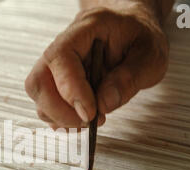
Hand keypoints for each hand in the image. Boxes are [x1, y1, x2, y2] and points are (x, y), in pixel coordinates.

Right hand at [25, 4, 168, 128]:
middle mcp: (63, 46)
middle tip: (88, 121)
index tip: (90, 113)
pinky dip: (61, 119)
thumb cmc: (140, 38)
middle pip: (38, 81)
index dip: (70, 89)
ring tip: (90, 119)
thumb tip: (104, 104)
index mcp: (85, 28)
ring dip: (60, 116)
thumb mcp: (150, 55)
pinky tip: (82, 119)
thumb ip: (130, 78)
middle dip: (59, 110)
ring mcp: (56, 66)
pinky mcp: (56, 83)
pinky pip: (46, 105)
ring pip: (39, 96)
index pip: (61, 57)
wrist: (133, 32)